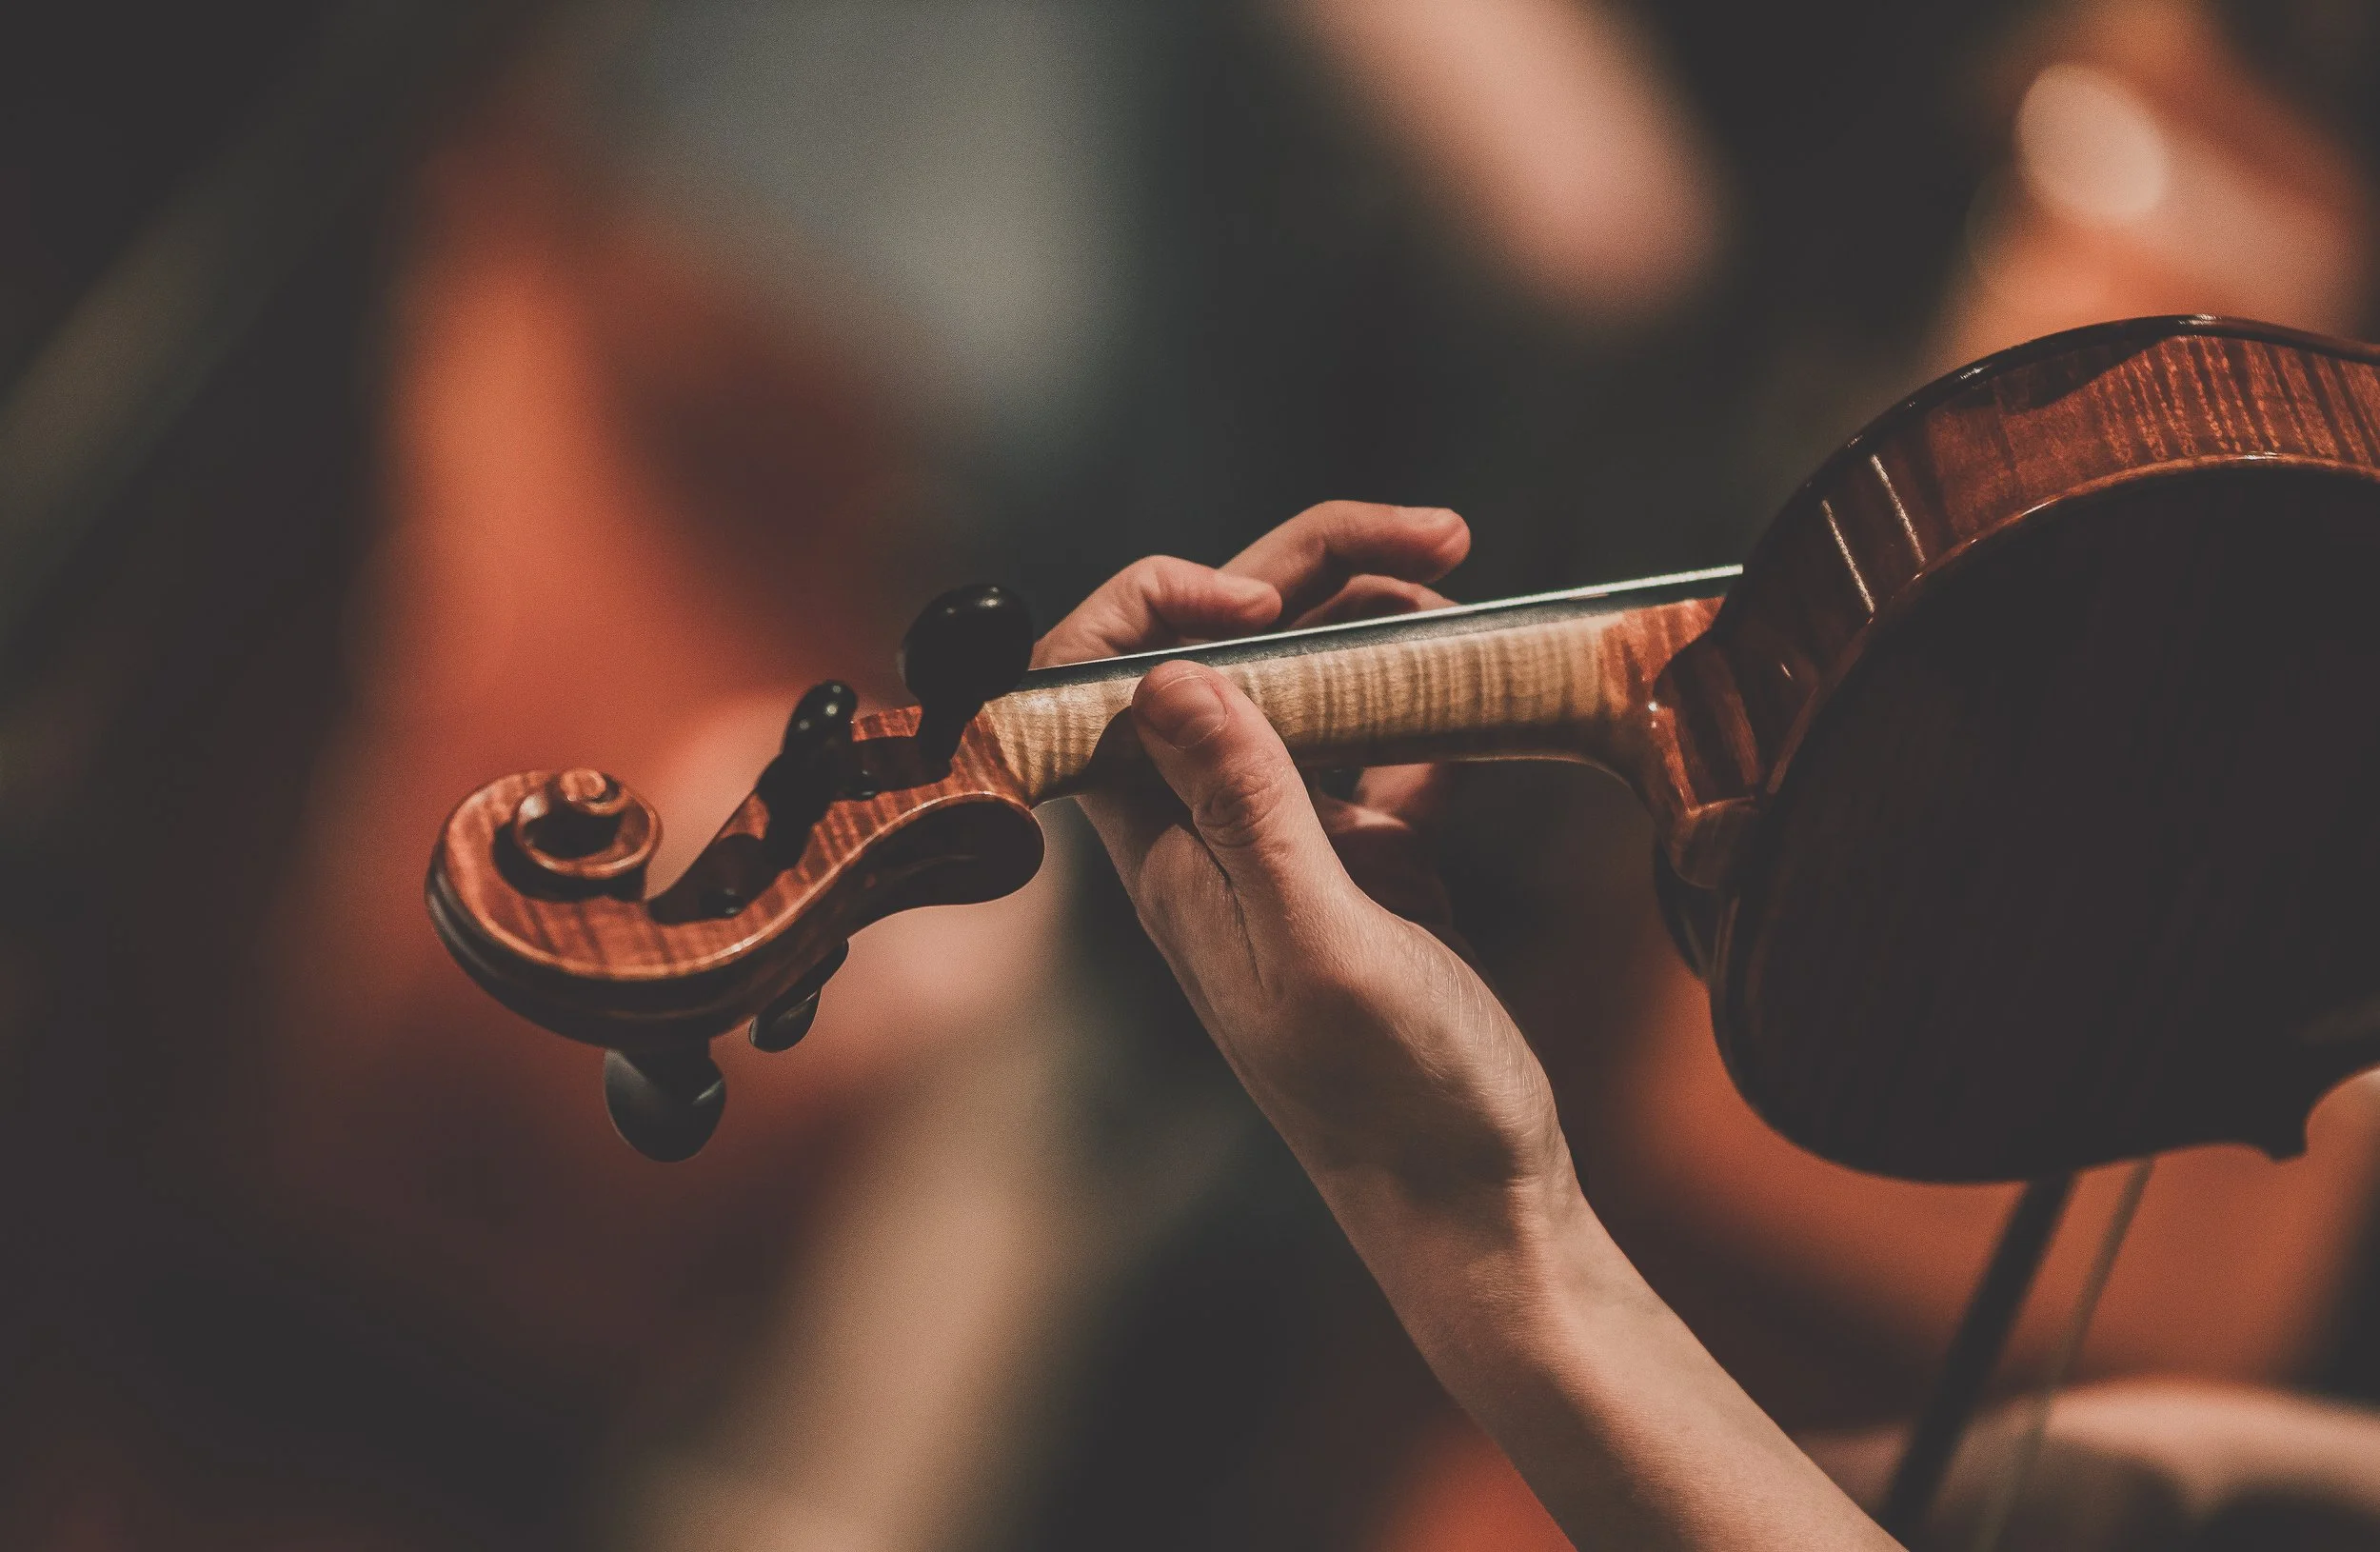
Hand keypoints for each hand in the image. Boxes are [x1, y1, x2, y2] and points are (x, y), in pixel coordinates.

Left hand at [1033, 501, 1563, 1207]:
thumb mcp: (1324, 948)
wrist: (1474, 1198)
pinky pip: (1376, 743)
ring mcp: (1287, 844)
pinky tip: (1480, 694)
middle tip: (1436, 539)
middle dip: (1305, 571)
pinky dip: (1422, 701)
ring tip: (1465, 602)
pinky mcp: (1365, 861)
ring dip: (1374, 625)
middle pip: (1215, 657)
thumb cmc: (1396, 1099)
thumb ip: (1249, 811)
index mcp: (1164, 853)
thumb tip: (1168, 674)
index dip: (1154, 607)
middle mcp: (1210, 835)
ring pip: (1302, 686)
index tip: (1264, 599)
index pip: (1094, 687)